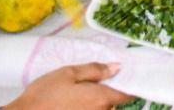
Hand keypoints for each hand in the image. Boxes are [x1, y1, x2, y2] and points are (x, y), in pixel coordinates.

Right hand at [7, 63, 133, 109]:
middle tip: (91, 84)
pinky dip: (86, 108)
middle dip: (107, 93)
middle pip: (113, 104)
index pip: (126, 94)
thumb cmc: (44, 95)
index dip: (128, 84)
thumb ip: (95, 70)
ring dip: (95, 103)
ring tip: (75, 95)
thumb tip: (116, 68)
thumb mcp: (68, 73)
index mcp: (101, 98)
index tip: (126, 77)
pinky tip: (71, 103)